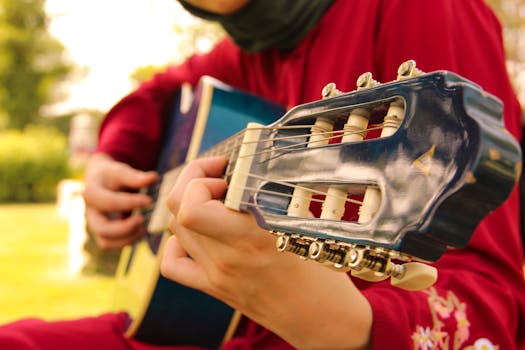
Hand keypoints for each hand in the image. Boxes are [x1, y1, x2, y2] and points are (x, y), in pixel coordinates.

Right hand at [83, 153, 157, 249]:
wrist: (100, 181)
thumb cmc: (112, 176)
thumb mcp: (121, 172)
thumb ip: (135, 177)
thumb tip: (154, 177)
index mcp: (91, 193)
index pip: (110, 202)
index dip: (130, 203)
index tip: (149, 201)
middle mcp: (89, 212)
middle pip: (102, 229)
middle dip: (125, 228)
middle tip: (142, 219)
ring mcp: (94, 225)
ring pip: (106, 242)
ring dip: (127, 238)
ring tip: (144, 228)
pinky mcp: (101, 233)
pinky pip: (111, 245)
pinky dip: (126, 242)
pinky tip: (140, 231)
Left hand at [160, 156, 371, 349]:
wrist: (325, 324)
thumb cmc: (325, 277)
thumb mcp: (305, 229)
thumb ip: (274, 201)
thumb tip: (253, 172)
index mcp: (252, 238)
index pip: (193, 204)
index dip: (201, 176)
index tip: (226, 169)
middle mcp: (226, 258)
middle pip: (177, 208)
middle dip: (192, 180)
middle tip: (218, 175)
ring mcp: (217, 276)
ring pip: (174, 229)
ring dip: (189, 204)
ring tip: (215, 197)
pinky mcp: (215, 289)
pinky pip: (174, 265)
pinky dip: (176, 243)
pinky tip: (196, 234)